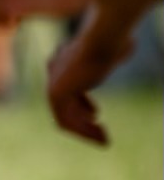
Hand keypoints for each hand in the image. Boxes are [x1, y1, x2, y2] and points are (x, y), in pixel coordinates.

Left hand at [45, 16, 133, 144]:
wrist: (103, 38)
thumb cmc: (115, 40)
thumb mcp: (115, 46)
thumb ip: (113, 54)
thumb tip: (127, 45)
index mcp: (62, 59)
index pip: (66, 89)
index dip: (81, 104)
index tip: (95, 114)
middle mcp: (53, 71)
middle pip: (62, 106)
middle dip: (81, 120)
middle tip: (100, 133)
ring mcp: (53, 83)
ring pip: (64, 117)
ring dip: (84, 131)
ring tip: (103, 140)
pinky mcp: (56, 93)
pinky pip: (66, 120)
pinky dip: (82, 131)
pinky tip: (100, 137)